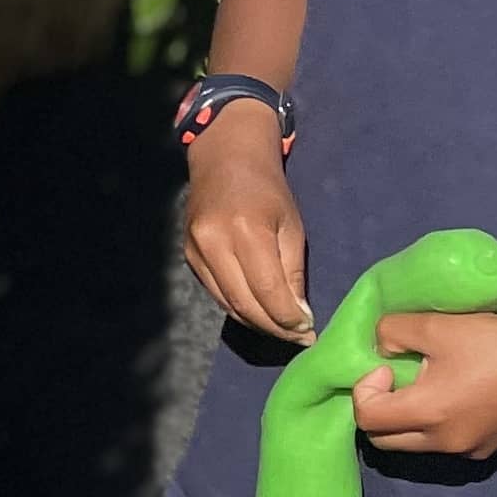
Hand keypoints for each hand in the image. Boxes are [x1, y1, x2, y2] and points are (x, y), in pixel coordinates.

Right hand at [180, 114, 312, 340]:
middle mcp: (214, 243)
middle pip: (244, 304)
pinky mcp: (188, 255)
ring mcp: (195, 250)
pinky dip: (238, 307)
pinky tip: (258, 310)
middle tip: (298, 337)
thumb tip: (299, 315)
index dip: (289, 319)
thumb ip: (293, 272)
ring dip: (256, 322)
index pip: (268, 292)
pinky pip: (215, 292)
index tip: (309, 331)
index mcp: (246, 231)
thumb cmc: (267, 189)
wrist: (224, 159)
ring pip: (227, 303)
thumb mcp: (291, 226)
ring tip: (281, 329)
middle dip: (274, 327)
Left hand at [351, 311, 496, 459]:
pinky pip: (443, 443)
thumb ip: (392, 332)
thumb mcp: (436, 326)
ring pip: (413, 444)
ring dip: (403, 418)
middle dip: (376, 409)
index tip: (387, 364)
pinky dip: (431, 424)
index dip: (364, 389)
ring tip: (422, 383)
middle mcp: (446, 443)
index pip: (368, 418)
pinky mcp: (487, 449)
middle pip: (384, 440)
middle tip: (393, 378)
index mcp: (430, 415)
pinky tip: (450, 393)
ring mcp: (469, 451)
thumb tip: (378, 349)